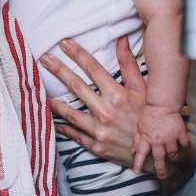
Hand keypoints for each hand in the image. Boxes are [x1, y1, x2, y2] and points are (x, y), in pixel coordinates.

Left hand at [43, 37, 195, 184]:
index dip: (77, 54)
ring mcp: (99, 131)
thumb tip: (122, 41)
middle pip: (76, 86)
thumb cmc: (150, 119)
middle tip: (44, 59)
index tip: (64, 43)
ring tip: (40, 92)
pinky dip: (64, 127)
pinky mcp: (96, 146)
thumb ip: (129, 65)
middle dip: (58, 70)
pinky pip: (75, 134)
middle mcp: (106, 112)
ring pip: (69, 113)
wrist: (155, 154)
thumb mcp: (144, 91)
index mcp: (118, 96)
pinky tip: (55, 121)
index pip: (93, 68)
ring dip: (54, 101)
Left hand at [132, 106, 189, 177]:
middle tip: (162, 176)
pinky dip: (185, 148)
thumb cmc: (150, 114)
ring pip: (173, 153)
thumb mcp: (140, 126)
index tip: (136, 172)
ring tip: (175, 163)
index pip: (141, 153)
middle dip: (160, 169)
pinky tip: (185, 150)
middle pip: (159, 158)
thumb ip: (137, 139)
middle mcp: (158, 140)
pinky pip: (184, 144)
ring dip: (174, 159)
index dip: (138, 163)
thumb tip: (132, 151)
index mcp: (147, 138)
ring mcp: (170, 137)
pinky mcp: (180, 132)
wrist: (162, 103)